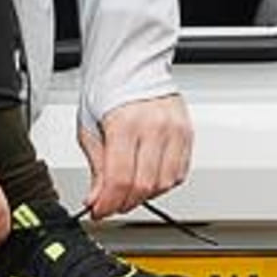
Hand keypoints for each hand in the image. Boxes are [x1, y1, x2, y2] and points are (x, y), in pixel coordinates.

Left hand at [81, 93, 191, 218]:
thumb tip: (97, 200)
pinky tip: (148, 178)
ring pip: (165, 183)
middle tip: (110, 205)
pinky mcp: (187, 133)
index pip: (120, 178)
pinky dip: (163, 183)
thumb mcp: (89, 128)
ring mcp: (175, 130)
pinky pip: (180, 173)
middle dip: (124, 203)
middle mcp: (155, 126)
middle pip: (145, 185)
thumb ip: (97, 167)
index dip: (108, 203)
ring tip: (128, 190)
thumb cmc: (107, 90)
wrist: (131, 65)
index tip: (99, 211)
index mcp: (125, 123)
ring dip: (145, 196)